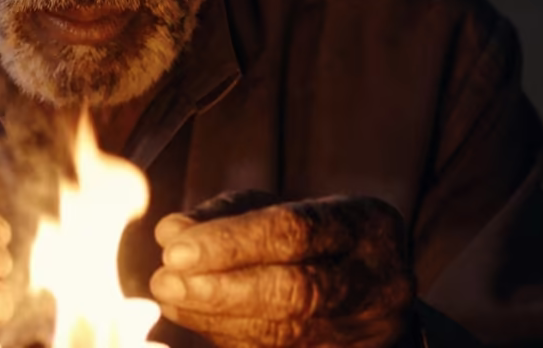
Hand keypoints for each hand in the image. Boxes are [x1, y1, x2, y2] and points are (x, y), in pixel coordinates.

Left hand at [149, 192, 413, 347]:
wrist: (377, 290)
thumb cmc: (317, 238)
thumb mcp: (283, 208)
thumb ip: (228, 215)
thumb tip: (170, 232)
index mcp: (366, 225)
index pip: (294, 231)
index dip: (230, 242)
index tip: (174, 248)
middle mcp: (377, 281)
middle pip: (295, 291)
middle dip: (221, 289)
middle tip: (165, 282)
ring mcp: (364, 331)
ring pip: (284, 334)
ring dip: (215, 317)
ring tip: (169, 297)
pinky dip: (227, 336)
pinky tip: (191, 317)